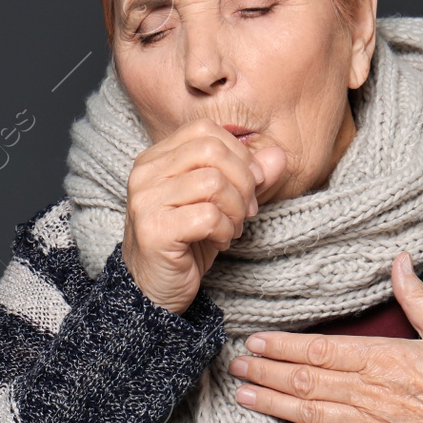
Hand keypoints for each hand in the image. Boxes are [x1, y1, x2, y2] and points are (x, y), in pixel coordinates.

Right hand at [123, 119, 287, 314]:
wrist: (153, 292)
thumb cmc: (186, 244)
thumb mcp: (221, 205)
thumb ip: (248, 178)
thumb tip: (278, 155)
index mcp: (156, 159)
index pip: (204, 131)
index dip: (238, 154)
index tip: (250, 185)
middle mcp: (145, 174)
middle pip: (211, 150)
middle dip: (242, 181)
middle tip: (245, 211)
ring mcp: (146, 201)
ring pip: (213, 182)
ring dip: (235, 210)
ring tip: (231, 228)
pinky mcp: (154, 230)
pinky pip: (208, 217)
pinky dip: (225, 231)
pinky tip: (220, 243)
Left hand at [226, 250, 422, 422]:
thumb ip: (417, 297)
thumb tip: (399, 261)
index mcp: (385, 359)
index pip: (321, 349)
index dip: (283, 345)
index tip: (255, 339)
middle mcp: (371, 393)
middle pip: (307, 380)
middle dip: (267, 371)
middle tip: (234, 364)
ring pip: (310, 413)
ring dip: (272, 403)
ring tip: (242, 393)